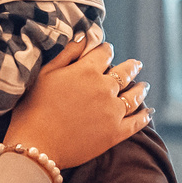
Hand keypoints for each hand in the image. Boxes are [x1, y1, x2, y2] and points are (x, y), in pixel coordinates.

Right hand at [4, 39, 147, 171]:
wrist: (36, 145)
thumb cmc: (34, 108)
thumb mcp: (45, 74)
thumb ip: (67, 54)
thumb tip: (84, 37)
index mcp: (87, 71)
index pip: (104, 53)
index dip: (106, 50)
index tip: (107, 51)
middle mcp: (104, 88)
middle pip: (125, 72)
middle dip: (131, 67)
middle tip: (136, 65)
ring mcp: (112, 111)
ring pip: (134, 96)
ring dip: (141, 89)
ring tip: (144, 86)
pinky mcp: (115, 133)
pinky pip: (136, 122)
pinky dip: (144, 116)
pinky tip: (148, 113)